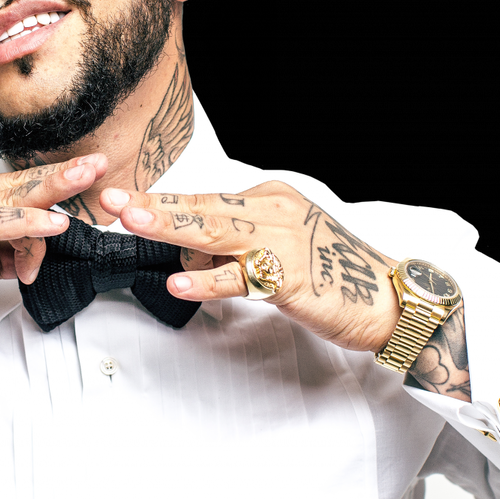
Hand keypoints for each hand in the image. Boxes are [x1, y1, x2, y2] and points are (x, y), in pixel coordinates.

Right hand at [0, 154, 105, 387]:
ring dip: (53, 190)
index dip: (45, 186)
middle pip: (14, 183)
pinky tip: (55, 223)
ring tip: (87, 183)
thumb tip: (29, 258)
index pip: (7, 190)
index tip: (78, 180)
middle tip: (97, 164)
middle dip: (58, 175)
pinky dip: (29, 222)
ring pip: (10, 196)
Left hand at [100, 180, 400, 352]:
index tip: (122, 199)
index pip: (204, 199)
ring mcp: (282, 242)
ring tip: (130, 223)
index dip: (161, 202)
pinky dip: (207, 281)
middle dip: (152, 205)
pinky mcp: (290, 277)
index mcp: (269, 199)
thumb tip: (187, 255)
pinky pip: (240, 278)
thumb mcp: (278, 247)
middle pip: (201, 207)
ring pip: (214, 233)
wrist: (388, 299)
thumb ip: (234, 246)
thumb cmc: (333, 275)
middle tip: (111, 200)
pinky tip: (178, 283)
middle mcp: (274, 211)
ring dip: (168, 227)